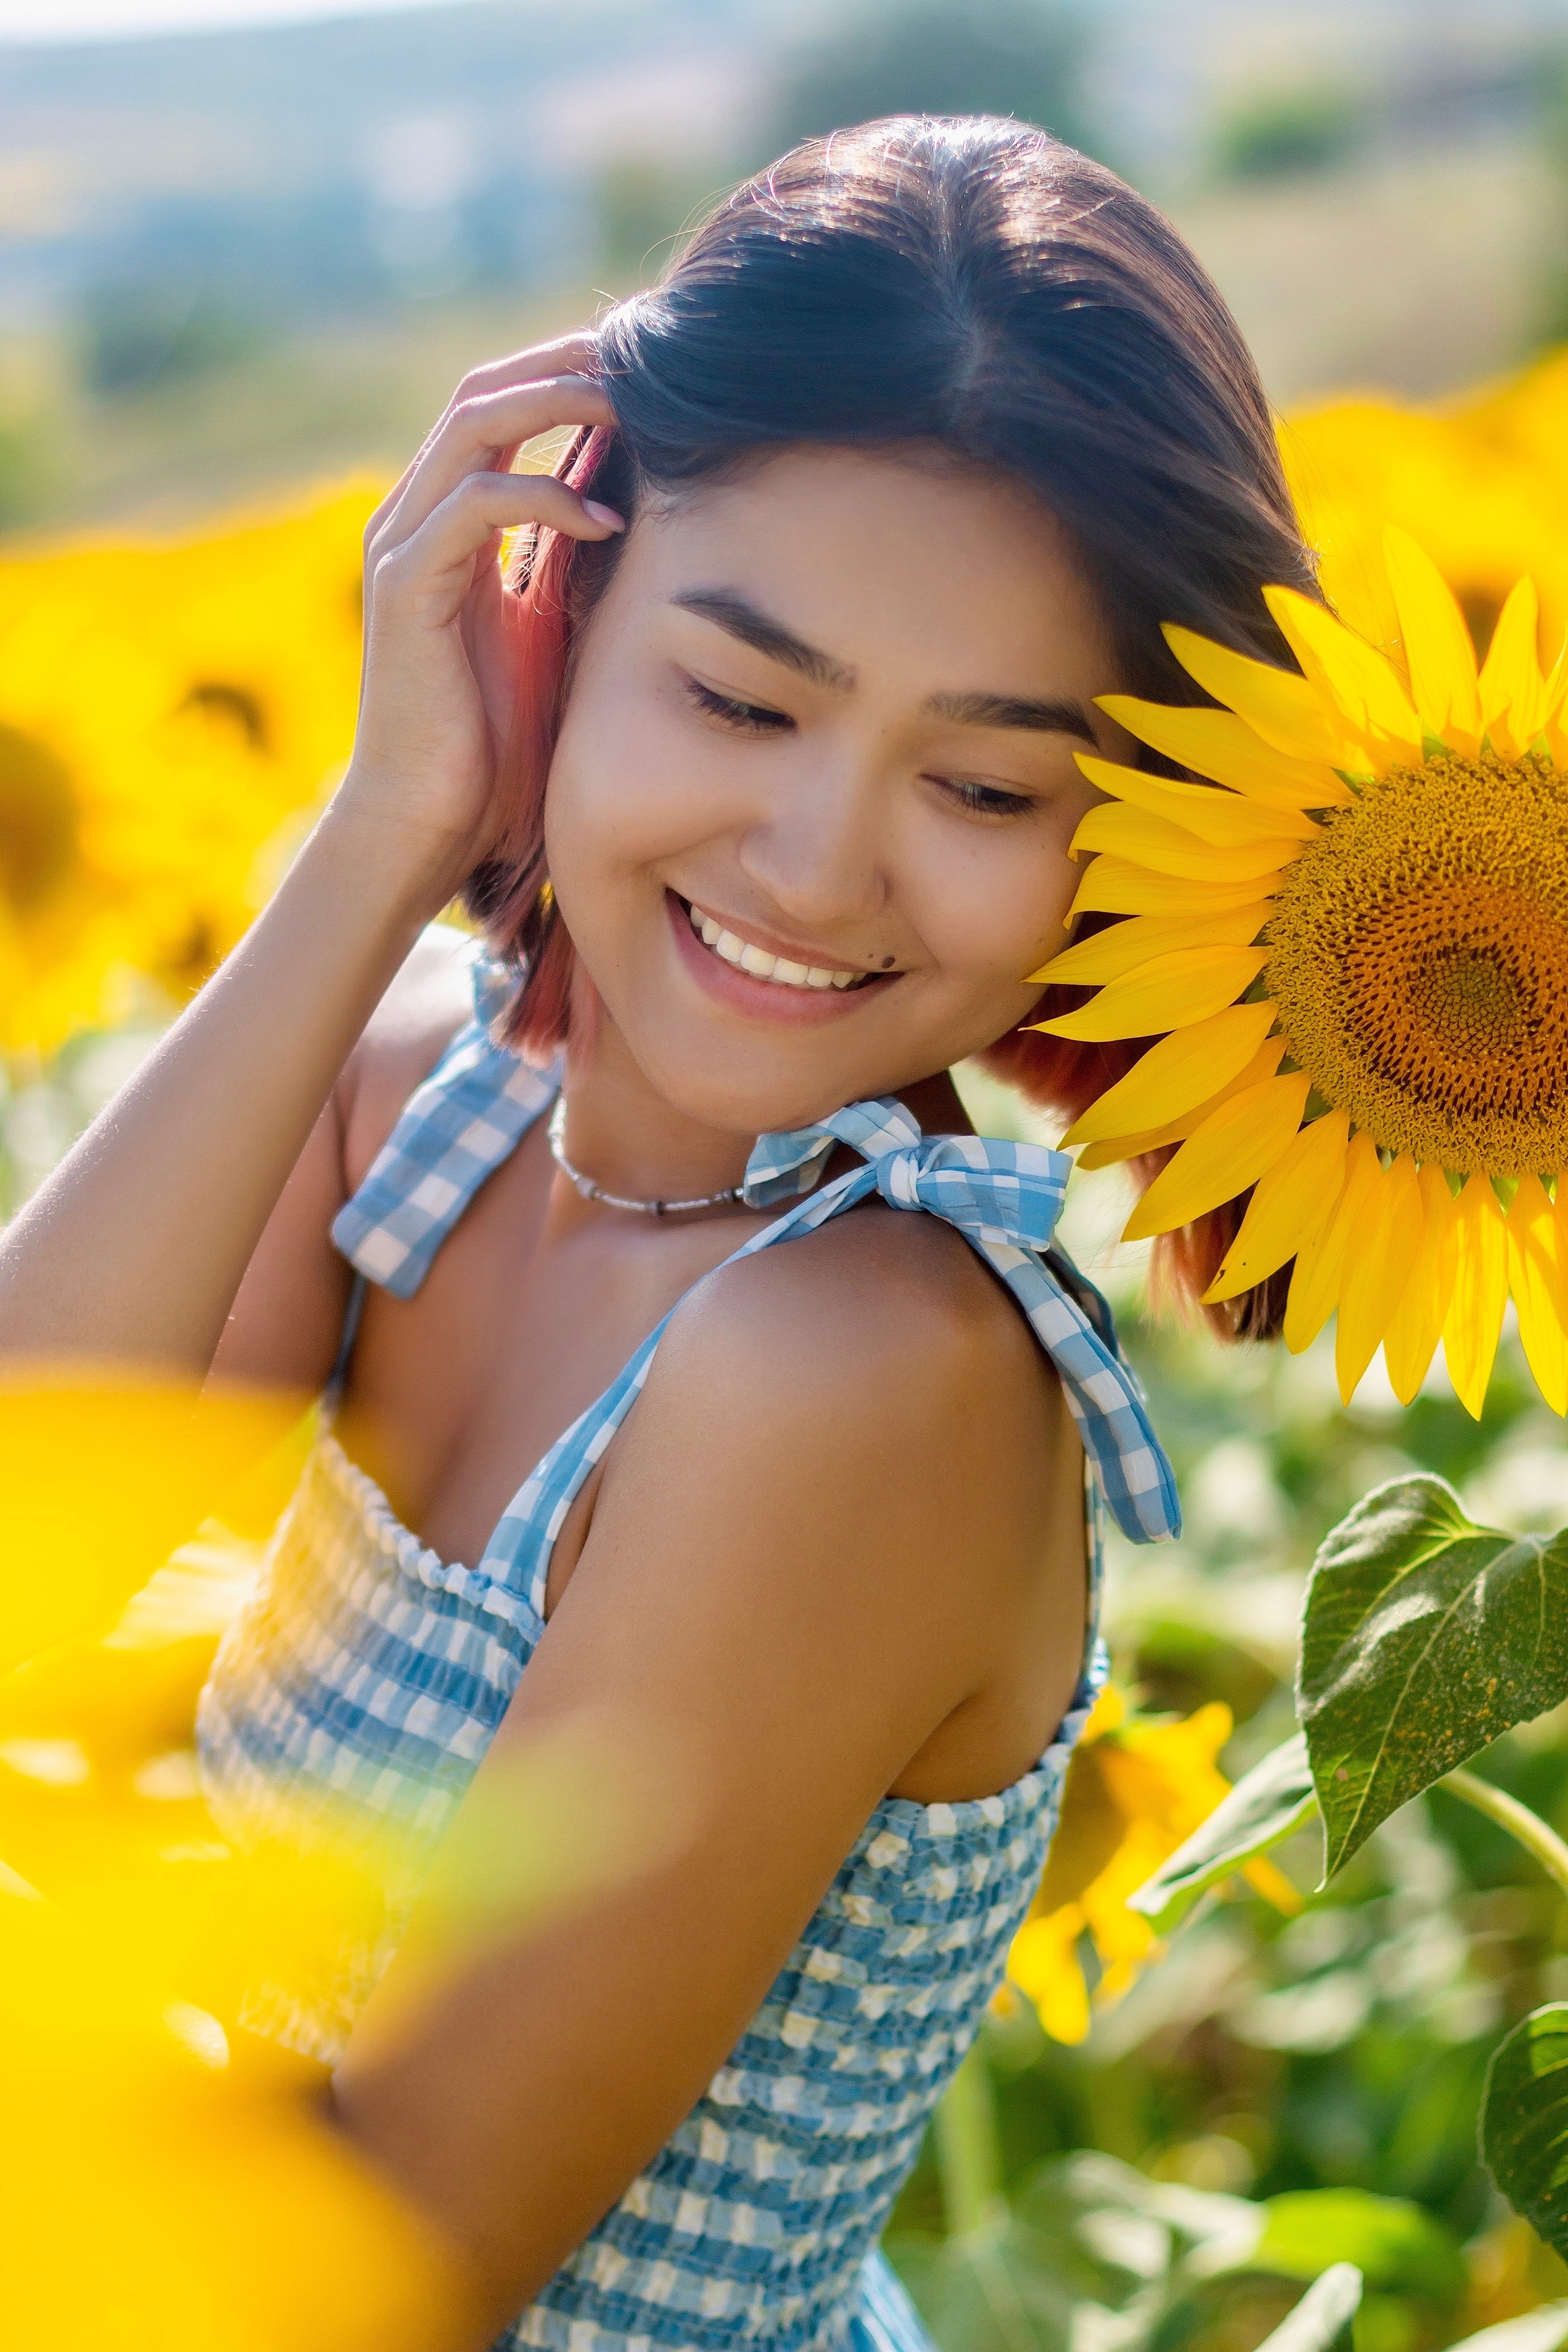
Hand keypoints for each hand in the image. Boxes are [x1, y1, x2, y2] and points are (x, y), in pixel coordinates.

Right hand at [341, 333, 619, 900]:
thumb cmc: (493, 748)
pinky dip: (544, 495)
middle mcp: (414, 518)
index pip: (502, 407)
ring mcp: (402, 546)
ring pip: (476, 423)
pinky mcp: (407, 587)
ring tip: (636, 404)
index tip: (652, 367)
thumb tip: (649, 522)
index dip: (571, 373)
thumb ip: (575, 571)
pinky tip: (608, 519)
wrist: (426, 826)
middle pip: (486, 389)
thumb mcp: (551, 637)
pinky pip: (475, 503)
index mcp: (446, 524)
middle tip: (650, 354)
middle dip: (570, 361)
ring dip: (559, 401)